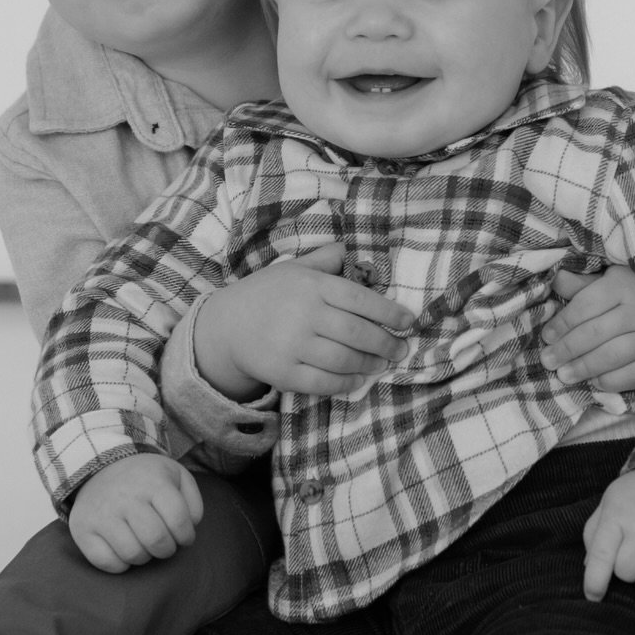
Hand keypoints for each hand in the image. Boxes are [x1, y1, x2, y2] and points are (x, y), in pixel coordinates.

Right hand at [68, 453, 203, 573]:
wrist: (101, 465)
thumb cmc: (146, 478)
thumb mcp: (176, 476)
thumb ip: (192, 501)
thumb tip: (191, 526)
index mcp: (153, 483)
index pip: (178, 521)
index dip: (186, 536)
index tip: (184, 536)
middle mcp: (125, 497)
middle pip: (156, 541)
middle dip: (167, 549)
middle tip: (164, 543)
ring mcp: (102, 514)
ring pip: (133, 554)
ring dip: (145, 556)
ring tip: (144, 543)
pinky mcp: (82, 529)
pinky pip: (106, 563)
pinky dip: (120, 564)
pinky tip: (124, 549)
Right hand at [194, 243, 412, 398]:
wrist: (226, 326)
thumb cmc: (266, 294)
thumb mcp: (292, 269)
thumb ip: (322, 260)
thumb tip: (348, 251)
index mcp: (311, 286)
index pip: (360, 299)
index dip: (389, 312)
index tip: (408, 322)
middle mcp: (304, 314)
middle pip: (357, 332)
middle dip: (385, 344)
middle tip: (400, 350)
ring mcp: (293, 345)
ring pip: (344, 359)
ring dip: (369, 364)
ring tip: (382, 364)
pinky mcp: (284, 373)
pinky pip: (323, 382)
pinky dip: (346, 383)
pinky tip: (358, 380)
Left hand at [541, 265, 634, 391]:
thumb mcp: (612, 281)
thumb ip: (584, 284)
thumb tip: (556, 280)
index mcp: (624, 286)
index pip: (585, 306)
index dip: (562, 323)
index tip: (547, 337)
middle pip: (595, 333)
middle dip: (567, 349)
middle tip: (548, 361)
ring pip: (611, 355)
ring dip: (584, 368)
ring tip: (564, 376)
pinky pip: (633, 375)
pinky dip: (611, 381)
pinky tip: (595, 382)